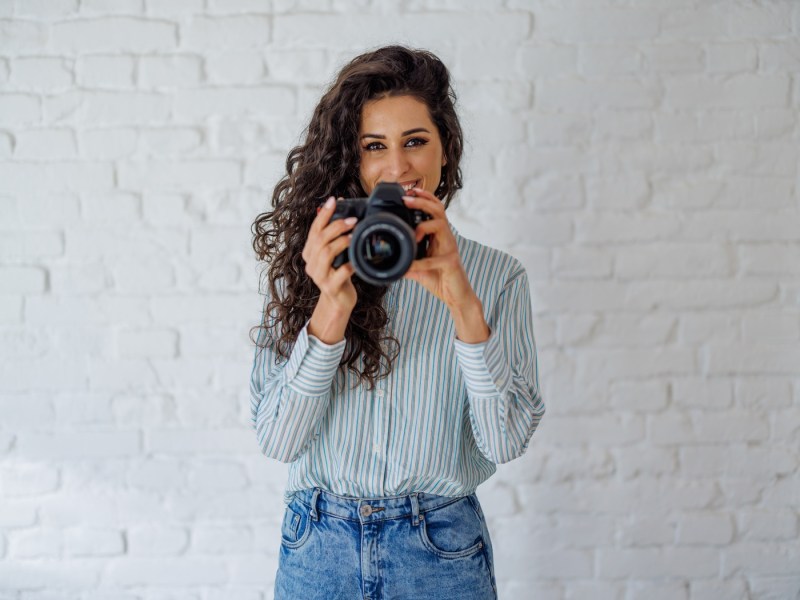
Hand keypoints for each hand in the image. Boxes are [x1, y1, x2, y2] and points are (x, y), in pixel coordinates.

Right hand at [302, 196, 357, 341]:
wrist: (338, 301)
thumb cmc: (338, 274)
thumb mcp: (333, 254)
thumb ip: (333, 235)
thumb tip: (339, 206)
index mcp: (309, 252)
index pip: (314, 229)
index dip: (324, 214)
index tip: (334, 200)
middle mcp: (310, 263)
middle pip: (320, 239)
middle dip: (336, 226)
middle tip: (353, 220)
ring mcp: (319, 276)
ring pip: (327, 253)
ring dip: (342, 242)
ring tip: (354, 237)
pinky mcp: (330, 286)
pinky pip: (341, 272)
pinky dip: (350, 264)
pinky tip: (358, 260)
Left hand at [403, 188, 489, 342]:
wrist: (457, 297)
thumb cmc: (440, 279)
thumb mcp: (419, 268)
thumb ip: (407, 261)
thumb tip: (388, 261)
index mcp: (439, 236)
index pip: (434, 210)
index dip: (424, 198)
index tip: (408, 192)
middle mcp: (446, 238)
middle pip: (438, 210)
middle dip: (422, 202)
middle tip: (406, 199)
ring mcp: (450, 249)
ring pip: (441, 225)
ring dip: (424, 225)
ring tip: (412, 232)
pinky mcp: (451, 263)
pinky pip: (435, 259)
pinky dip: (420, 263)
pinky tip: (409, 267)